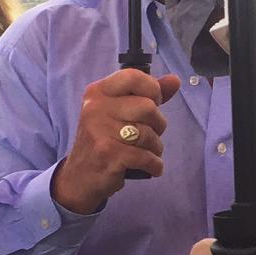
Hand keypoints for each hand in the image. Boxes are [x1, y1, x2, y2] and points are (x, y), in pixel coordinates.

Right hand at [51, 68, 179, 214]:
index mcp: (98, 92)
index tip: (153, 103)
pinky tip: (149, 167)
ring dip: (156, 148)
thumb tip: (175, 80)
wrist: (80, 178)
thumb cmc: (104, 140)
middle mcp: (96, 108)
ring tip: (145, 152)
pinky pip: (147, 157)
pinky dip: (154, 165)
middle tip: (149, 135)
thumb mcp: (119, 112)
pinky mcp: (108, 155)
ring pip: (149, 134)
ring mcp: (100, 131)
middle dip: (158, 125)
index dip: (152, 89)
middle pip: (148, 107)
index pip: (133, 77)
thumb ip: (148, 95)